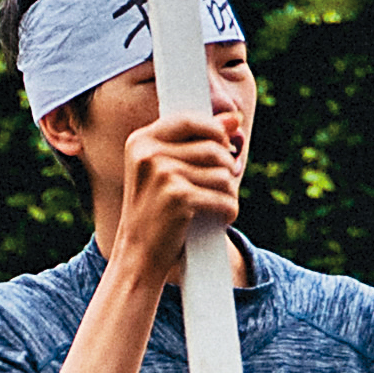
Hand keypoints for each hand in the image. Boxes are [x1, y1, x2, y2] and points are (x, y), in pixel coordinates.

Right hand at [102, 91, 245, 280]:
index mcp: (141, 142)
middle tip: (215, 185)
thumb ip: (197, 140)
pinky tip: (215, 219)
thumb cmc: (155, 209)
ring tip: (210, 205)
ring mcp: (162, 175)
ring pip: (224, 174)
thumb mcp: (165, 169)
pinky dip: (228, 212)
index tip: (222, 145)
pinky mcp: (179, 198)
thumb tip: (235, 118)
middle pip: (215, 148)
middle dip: (226, 168)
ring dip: (227, 193)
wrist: (138, 254)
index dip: (215, 131)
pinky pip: (225, 198)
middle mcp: (148, 154)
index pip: (190, 120)